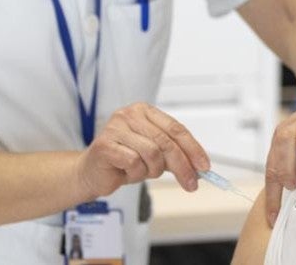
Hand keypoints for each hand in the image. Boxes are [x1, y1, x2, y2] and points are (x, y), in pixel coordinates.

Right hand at [74, 103, 210, 200]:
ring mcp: (115, 127)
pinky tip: (127, 172)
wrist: (92, 172)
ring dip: (151, 170)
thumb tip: (199, 167)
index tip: (204, 166)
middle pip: (166, 142)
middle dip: (182, 166)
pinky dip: (135, 173)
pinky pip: (134, 162)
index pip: (176, 128)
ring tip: (141, 172)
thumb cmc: (123, 161)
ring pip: (151, 153)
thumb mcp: (154, 155)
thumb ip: (174, 155)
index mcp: (144, 111)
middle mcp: (129, 114)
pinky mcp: (105, 145)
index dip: (193, 148)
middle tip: (191, 183)